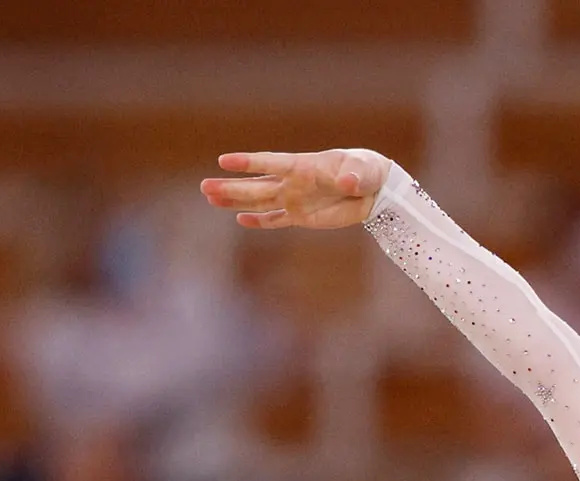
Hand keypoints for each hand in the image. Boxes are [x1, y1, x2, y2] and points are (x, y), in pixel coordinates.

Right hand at [200, 149, 392, 229]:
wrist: (375, 190)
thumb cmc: (367, 171)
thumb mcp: (363, 171)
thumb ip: (353, 176)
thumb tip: (348, 183)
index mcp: (303, 166)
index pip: (270, 163)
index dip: (248, 163)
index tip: (224, 161)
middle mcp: (293, 182)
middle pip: (256, 185)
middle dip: (231, 186)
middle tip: (204, 186)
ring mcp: (295, 199)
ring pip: (259, 201)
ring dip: (236, 200)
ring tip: (210, 198)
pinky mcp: (301, 216)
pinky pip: (276, 219)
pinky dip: (259, 220)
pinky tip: (240, 219)